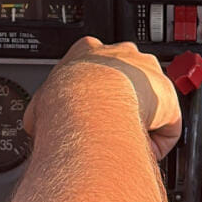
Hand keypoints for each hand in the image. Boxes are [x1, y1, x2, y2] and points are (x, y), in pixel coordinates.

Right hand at [26, 36, 182, 159]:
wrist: (88, 102)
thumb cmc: (63, 101)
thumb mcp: (41, 103)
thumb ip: (42, 110)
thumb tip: (35, 127)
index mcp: (89, 51)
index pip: (96, 62)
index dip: (96, 86)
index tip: (93, 107)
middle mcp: (122, 54)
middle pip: (129, 77)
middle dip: (125, 102)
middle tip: (113, 128)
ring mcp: (147, 72)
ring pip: (151, 100)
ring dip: (143, 121)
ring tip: (129, 143)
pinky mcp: (167, 95)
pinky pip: (167, 124)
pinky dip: (158, 141)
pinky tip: (143, 151)